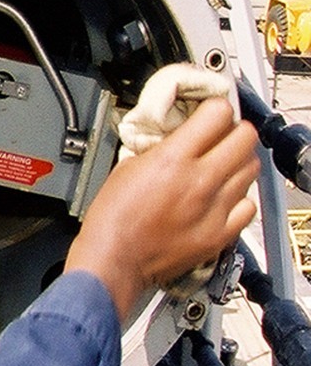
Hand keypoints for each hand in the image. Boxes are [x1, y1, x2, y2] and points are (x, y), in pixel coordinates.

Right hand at [65, 98, 259, 322]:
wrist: (116, 257)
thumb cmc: (113, 216)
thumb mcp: (128, 165)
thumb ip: (160, 148)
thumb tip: (177, 137)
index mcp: (172, 159)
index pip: (217, 115)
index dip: (214, 108)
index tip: (209, 110)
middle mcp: (200, 181)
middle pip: (244, 138)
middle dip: (233, 129)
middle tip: (221, 133)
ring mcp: (214, 208)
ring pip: (251, 169)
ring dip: (238, 160)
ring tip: (222, 163)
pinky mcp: (220, 233)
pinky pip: (248, 205)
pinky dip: (240, 196)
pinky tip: (223, 195)